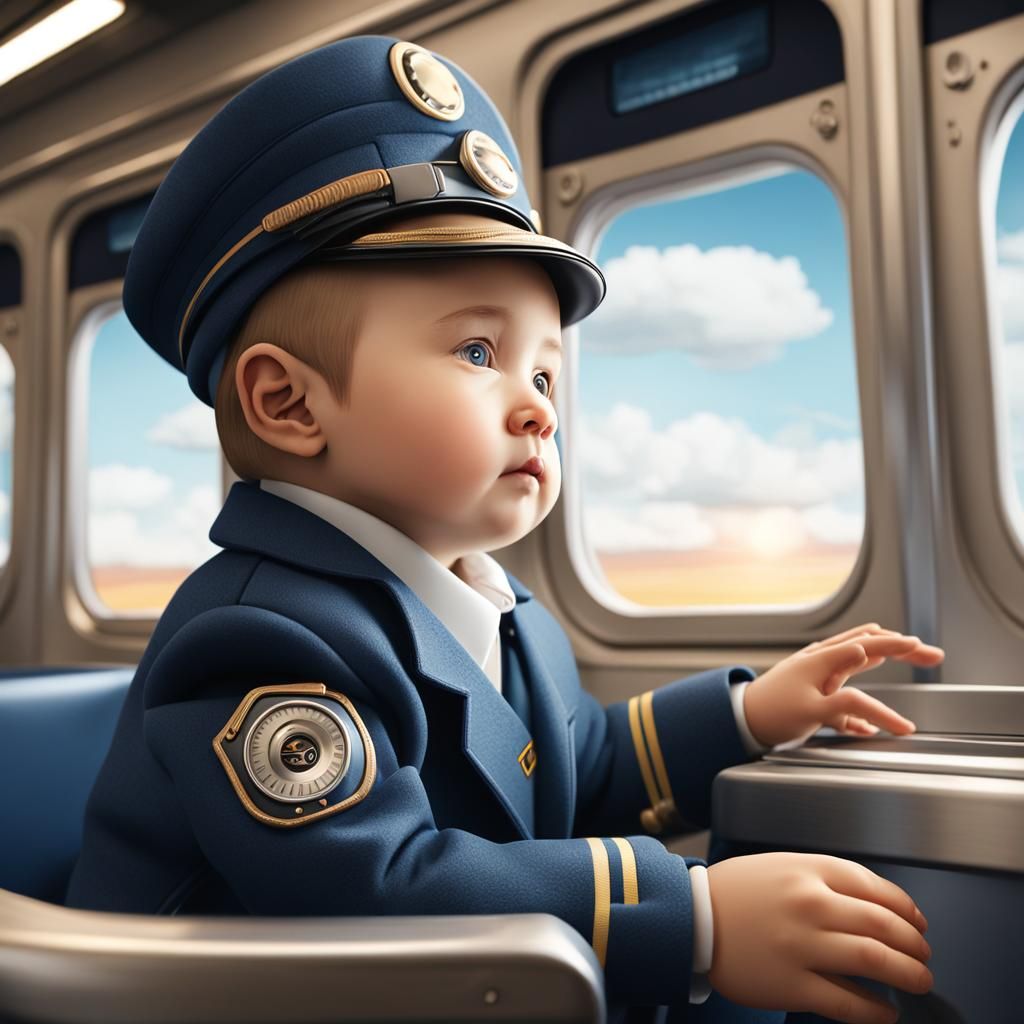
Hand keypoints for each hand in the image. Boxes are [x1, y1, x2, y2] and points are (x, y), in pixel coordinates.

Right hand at [707, 852, 931, 1023]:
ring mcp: (801, 946)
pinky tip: (887, 1012)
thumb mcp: (781, 866)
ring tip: (919, 981)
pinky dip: (876, 1010)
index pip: (876, 888)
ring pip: (874, 962)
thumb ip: (824, 878)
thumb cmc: (736, 892)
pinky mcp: (792, 985)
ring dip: (908, 975)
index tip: (918, 922)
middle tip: (924, 955)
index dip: (907, 909)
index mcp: (807, 871)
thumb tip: (875, 905)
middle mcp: (809, 904)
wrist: (693, 918)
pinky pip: (847, 1002)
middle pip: (883, 926)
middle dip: (915, 944)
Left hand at [743, 623, 944, 747]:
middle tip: (931, 654)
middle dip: (901, 648)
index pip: (870, 645)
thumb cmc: (773, 713)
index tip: (924, 650)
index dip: (899, 647)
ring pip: (858, 660)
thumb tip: (872, 669)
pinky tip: (869, 726)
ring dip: (885, 658)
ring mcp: (816, 674)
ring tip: (907, 654)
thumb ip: (849, 701)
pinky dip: (862, 703)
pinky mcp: (812, 693)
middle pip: (869, 645)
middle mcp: (821, 660)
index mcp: (824, 659)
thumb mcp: (816, 710)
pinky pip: (844, 693)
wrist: (742, 720)